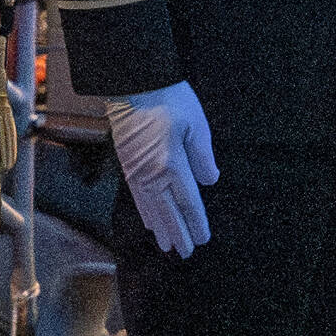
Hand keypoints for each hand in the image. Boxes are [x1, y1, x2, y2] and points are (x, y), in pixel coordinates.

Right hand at [100, 81, 217, 257]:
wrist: (133, 83)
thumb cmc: (169, 99)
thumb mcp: (196, 125)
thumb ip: (203, 156)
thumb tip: (209, 181)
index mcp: (172, 166)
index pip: (188, 203)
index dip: (196, 224)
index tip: (203, 239)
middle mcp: (151, 174)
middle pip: (167, 212)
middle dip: (177, 234)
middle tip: (185, 253)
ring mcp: (136, 171)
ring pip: (149, 208)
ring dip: (159, 228)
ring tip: (166, 245)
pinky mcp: (126, 164)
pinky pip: (136, 197)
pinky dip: (144, 212)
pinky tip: (148, 220)